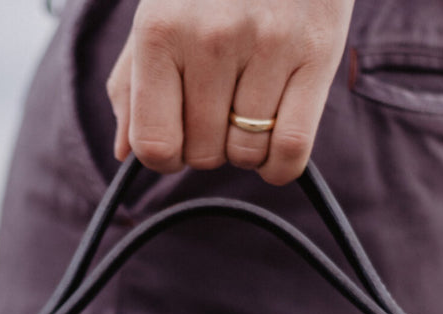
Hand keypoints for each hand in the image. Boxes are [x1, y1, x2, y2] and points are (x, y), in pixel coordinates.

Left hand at [106, 0, 354, 183]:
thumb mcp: (159, 19)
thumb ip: (132, 87)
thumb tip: (125, 152)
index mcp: (160, 32)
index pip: (154, 146)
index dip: (165, 157)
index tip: (178, 141)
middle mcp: (212, 37)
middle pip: (202, 154)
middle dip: (208, 146)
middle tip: (219, 111)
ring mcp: (267, 43)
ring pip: (246, 154)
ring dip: (246, 149)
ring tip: (248, 109)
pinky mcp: (317, 52)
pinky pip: (291, 149)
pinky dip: (279, 166)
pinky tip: (274, 144)